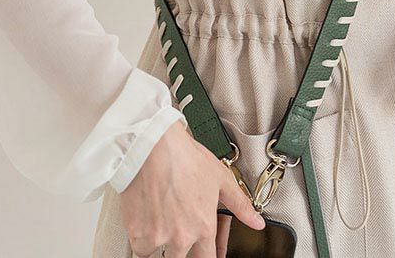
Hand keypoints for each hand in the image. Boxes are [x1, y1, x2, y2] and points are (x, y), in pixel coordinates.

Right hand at [120, 119, 264, 257]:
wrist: (152, 147)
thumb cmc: (185, 158)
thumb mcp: (221, 178)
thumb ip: (240, 205)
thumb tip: (257, 223)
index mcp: (203, 227)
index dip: (208, 256)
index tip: (205, 253)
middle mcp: (182, 237)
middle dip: (183, 245)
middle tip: (179, 223)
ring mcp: (158, 238)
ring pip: (161, 253)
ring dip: (163, 241)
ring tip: (164, 215)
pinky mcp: (137, 234)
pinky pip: (141, 248)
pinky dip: (144, 237)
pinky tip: (149, 217)